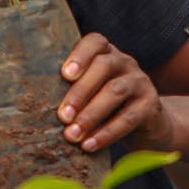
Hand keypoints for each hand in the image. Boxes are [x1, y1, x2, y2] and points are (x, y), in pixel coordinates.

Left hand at [57, 33, 177, 153]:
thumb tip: (37, 105)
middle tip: (62, 116)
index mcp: (106, 54)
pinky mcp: (151, 105)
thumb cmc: (106, 106)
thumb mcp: (92, 92)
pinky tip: (89, 145)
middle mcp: (125, 62)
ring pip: (115, 91)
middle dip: (80, 91)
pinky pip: (128, 118)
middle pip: (103, 66)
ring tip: (72, 135)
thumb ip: (72, 90)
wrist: (149, 125)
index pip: (95, 42)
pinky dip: (107, 133)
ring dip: (91, 114)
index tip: (64, 74)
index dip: (79, 55)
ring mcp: (140, 82)